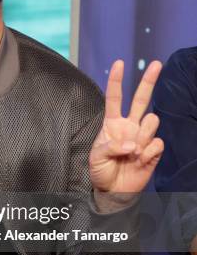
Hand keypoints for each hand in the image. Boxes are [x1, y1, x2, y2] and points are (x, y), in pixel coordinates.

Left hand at [89, 60, 163, 194]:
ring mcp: (142, 137)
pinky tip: (140, 160)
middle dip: (149, 81)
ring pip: (151, 121)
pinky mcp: (153, 150)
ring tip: (132, 152)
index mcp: (112, 123)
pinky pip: (156, 143)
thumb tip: (132, 143)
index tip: (119, 63)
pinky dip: (147, 152)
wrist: (114, 190)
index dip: (116, 80)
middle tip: (157, 64)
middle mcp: (129, 126)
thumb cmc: (102, 170)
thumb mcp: (97, 157)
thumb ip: (111, 146)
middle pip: (141, 99)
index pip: (115, 98)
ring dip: (142, 135)